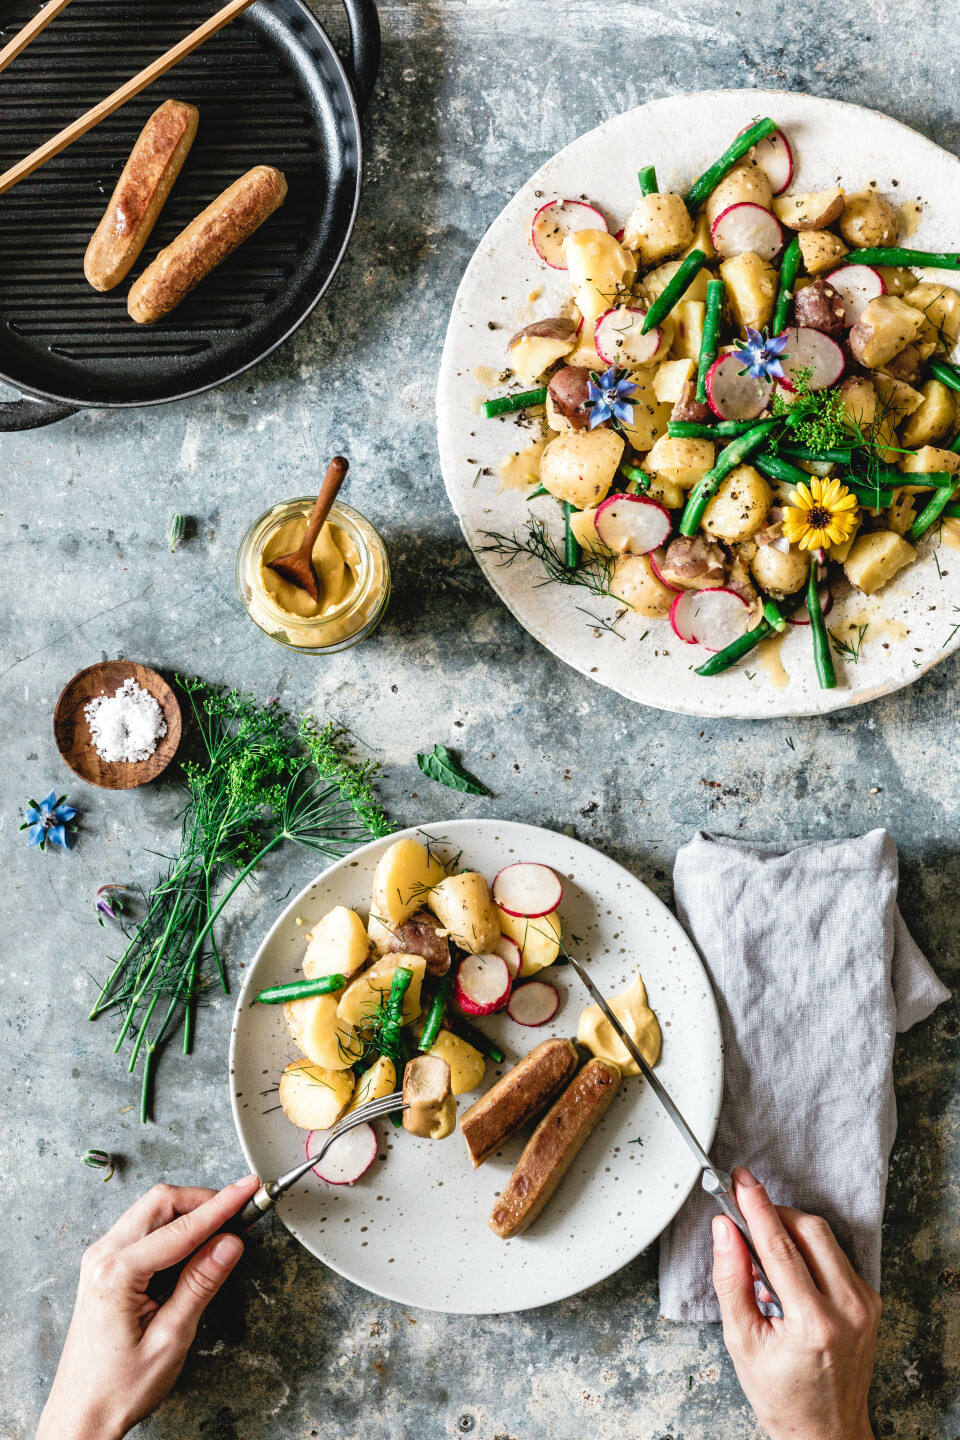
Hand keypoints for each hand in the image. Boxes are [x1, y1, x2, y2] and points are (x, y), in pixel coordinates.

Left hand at [36, 1174, 259, 1439]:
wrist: (81, 1415)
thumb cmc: (119, 1388)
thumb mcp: (170, 1338)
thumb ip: (200, 1284)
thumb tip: (230, 1243)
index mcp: (117, 1274)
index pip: (181, 1228)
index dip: (222, 1205)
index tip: (249, 1188)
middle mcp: (102, 1257)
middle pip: (161, 1203)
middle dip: (204, 1201)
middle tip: (241, 1210)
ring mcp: (100, 1260)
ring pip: (152, 1211)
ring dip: (189, 1213)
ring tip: (224, 1229)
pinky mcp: (104, 1267)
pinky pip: (142, 1229)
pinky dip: (173, 1227)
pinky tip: (194, 1245)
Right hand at [712, 1168, 879, 1439]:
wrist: (825, 1431)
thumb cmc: (781, 1394)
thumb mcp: (742, 1341)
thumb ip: (730, 1279)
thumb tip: (724, 1230)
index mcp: (813, 1323)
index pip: (779, 1246)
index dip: (756, 1206)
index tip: (740, 1180)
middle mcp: (847, 1309)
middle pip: (809, 1230)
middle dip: (775, 1213)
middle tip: (746, 1212)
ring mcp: (864, 1305)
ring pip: (824, 1238)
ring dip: (790, 1230)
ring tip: (764, 1251)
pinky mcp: (871, 1301)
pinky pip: (836, 1256)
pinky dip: (809, 1251)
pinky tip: (790, 1272)